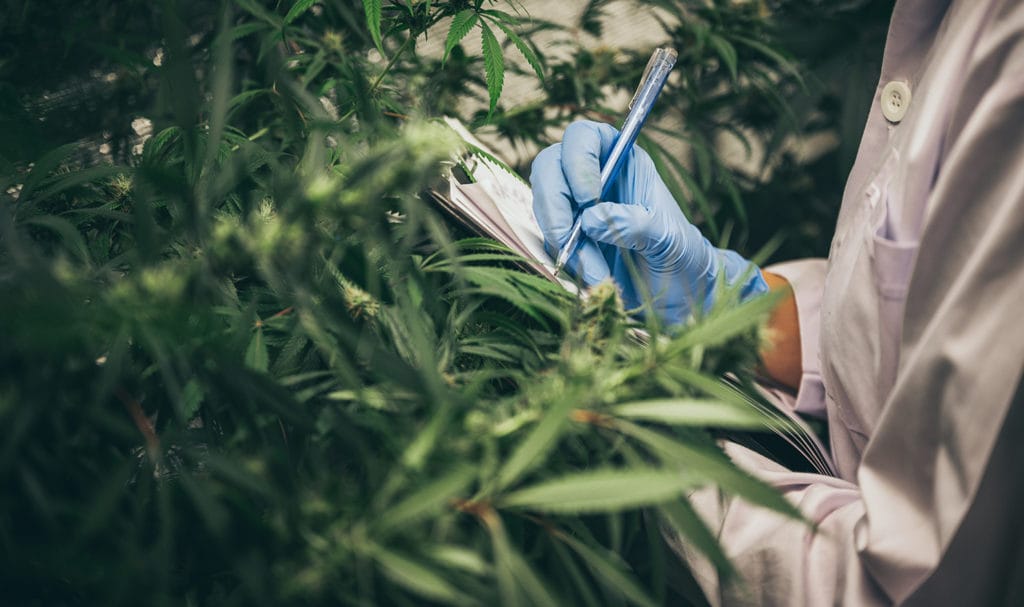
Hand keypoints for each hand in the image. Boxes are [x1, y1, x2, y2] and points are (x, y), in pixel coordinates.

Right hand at [530, 120, 766, 324]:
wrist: (678, 292)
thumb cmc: (680, 254)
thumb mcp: (667, 237)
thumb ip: (634, 223)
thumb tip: (591, 219)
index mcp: (622, 161)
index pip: (584, 137)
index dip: (578, 160)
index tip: (588, 198)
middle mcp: (594, 177)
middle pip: (550, 168)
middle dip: (554, 204)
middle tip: (568, 238)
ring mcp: (575, 207)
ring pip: (544, 206)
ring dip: (561, 239)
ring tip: (596, 271)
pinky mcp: (567, 237)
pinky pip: (548, 239)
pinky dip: (563, 259)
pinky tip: (592, 275)